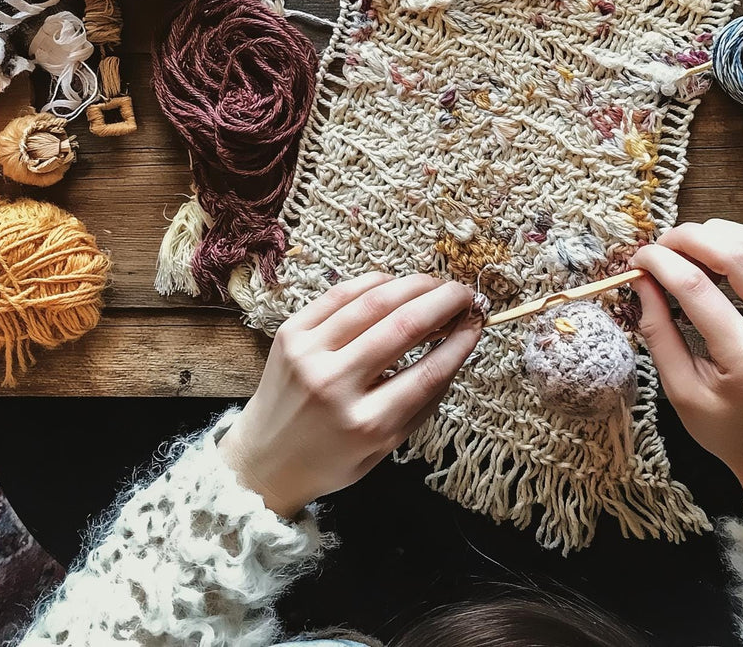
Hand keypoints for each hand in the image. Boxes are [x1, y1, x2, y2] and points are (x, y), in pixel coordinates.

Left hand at [218, 272, 482, 517]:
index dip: (461, 341)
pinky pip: (341, 294)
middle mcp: (336, 386)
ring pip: (374, 301)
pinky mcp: (290, 332)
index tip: (479, 323)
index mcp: (366, 425)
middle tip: (467, 295)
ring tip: (438, 285)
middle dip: (445, 302)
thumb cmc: (332, 458)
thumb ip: (423, 401)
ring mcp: (309, 354)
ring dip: (416, 285)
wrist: (263, 459)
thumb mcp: (386, 447)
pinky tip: (397, 283)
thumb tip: (458, 346)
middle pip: (404, 326)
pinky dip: (376, 283)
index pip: (428, 372)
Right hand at [633, 220, 742, 516]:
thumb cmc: (728, 428)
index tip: (638, 258)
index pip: (698, 289)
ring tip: (685, 249)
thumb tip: (640, 277)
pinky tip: (715, 259)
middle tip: (661, 245)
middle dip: (691, 238)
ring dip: (716, 235)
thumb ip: (658, 331)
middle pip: (738, 254)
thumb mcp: (681, 391)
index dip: (662, 263)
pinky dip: (740, 247)